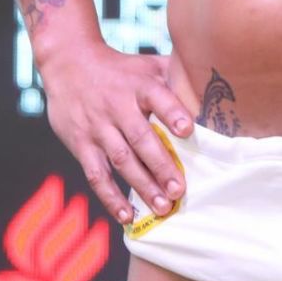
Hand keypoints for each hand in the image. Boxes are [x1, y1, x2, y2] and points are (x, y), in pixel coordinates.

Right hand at [40, 44, 195, 224]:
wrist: (68, 64)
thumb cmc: (119, 69)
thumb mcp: (147, 64)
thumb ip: (175, 74)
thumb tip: (213, 82)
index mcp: (139, 85)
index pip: (157, 97)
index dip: (172, 113)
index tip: (187, 130)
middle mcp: (118, 106)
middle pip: (140, 137)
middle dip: (160, 165)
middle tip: (179, 190)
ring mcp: (98, 127)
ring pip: (121, 160)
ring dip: (141, 185)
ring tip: (162, 207)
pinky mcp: (81, 144)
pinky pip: (96, 174)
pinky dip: (111, 197)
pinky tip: (127, 216)